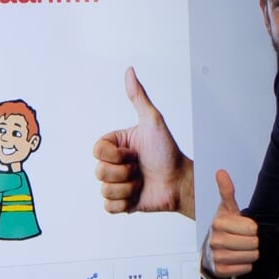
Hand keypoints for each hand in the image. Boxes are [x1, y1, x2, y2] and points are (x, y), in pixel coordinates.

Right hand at [93, 67, 194, 215]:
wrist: (180, 182)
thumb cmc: (168, 152)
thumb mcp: (153, 122)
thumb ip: (138, 97)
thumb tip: (129, 71)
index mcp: (115, 145)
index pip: (97, 151)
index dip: (116, 155)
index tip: (135, 152)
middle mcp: (113, 163)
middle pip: (99, 172)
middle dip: (125, 172)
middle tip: (141, 167)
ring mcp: (116, 184)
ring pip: (104, 190)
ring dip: (128, 187)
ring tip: (142, 181)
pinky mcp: (120, 203)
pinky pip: (108, 207)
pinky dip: (124, 203)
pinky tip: (137, 195)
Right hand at [205, 169, 260, 278]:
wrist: (212, 250)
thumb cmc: (225, 227)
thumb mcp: (227, 209)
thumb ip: (226, 191)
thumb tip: (220, 172)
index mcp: (218, 222)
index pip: (252, 228)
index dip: (253, 228)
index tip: (244, 227)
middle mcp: (215, 239)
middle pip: (253, 243)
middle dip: (253, 242)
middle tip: (244, 239)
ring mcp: (216, 255)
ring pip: (251, 256)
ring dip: (250, 254)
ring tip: (241, 249)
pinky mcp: (219, 270)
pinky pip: (245, 268)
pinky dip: (245, 265)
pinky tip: (237, 259)